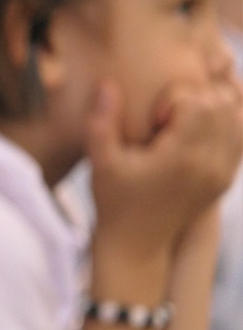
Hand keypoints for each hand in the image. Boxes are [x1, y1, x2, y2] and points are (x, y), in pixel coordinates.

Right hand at [88, 79, 242, 258]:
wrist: (137, 245)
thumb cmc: (114, 201)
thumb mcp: (100, 162)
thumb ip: (101, 121)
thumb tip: (108, 84)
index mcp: (182, 158)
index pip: (197, 101)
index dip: (172, 97)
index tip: (153, 119)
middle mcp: (211, 164)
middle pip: (222, 103)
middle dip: (193, 98)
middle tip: (166, 118)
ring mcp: (224, 172)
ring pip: (237, 116)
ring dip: (211, 108)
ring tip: (181, 121)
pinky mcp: (227, 177)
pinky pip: (241, 135)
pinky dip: (224, 123)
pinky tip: (195, 132)